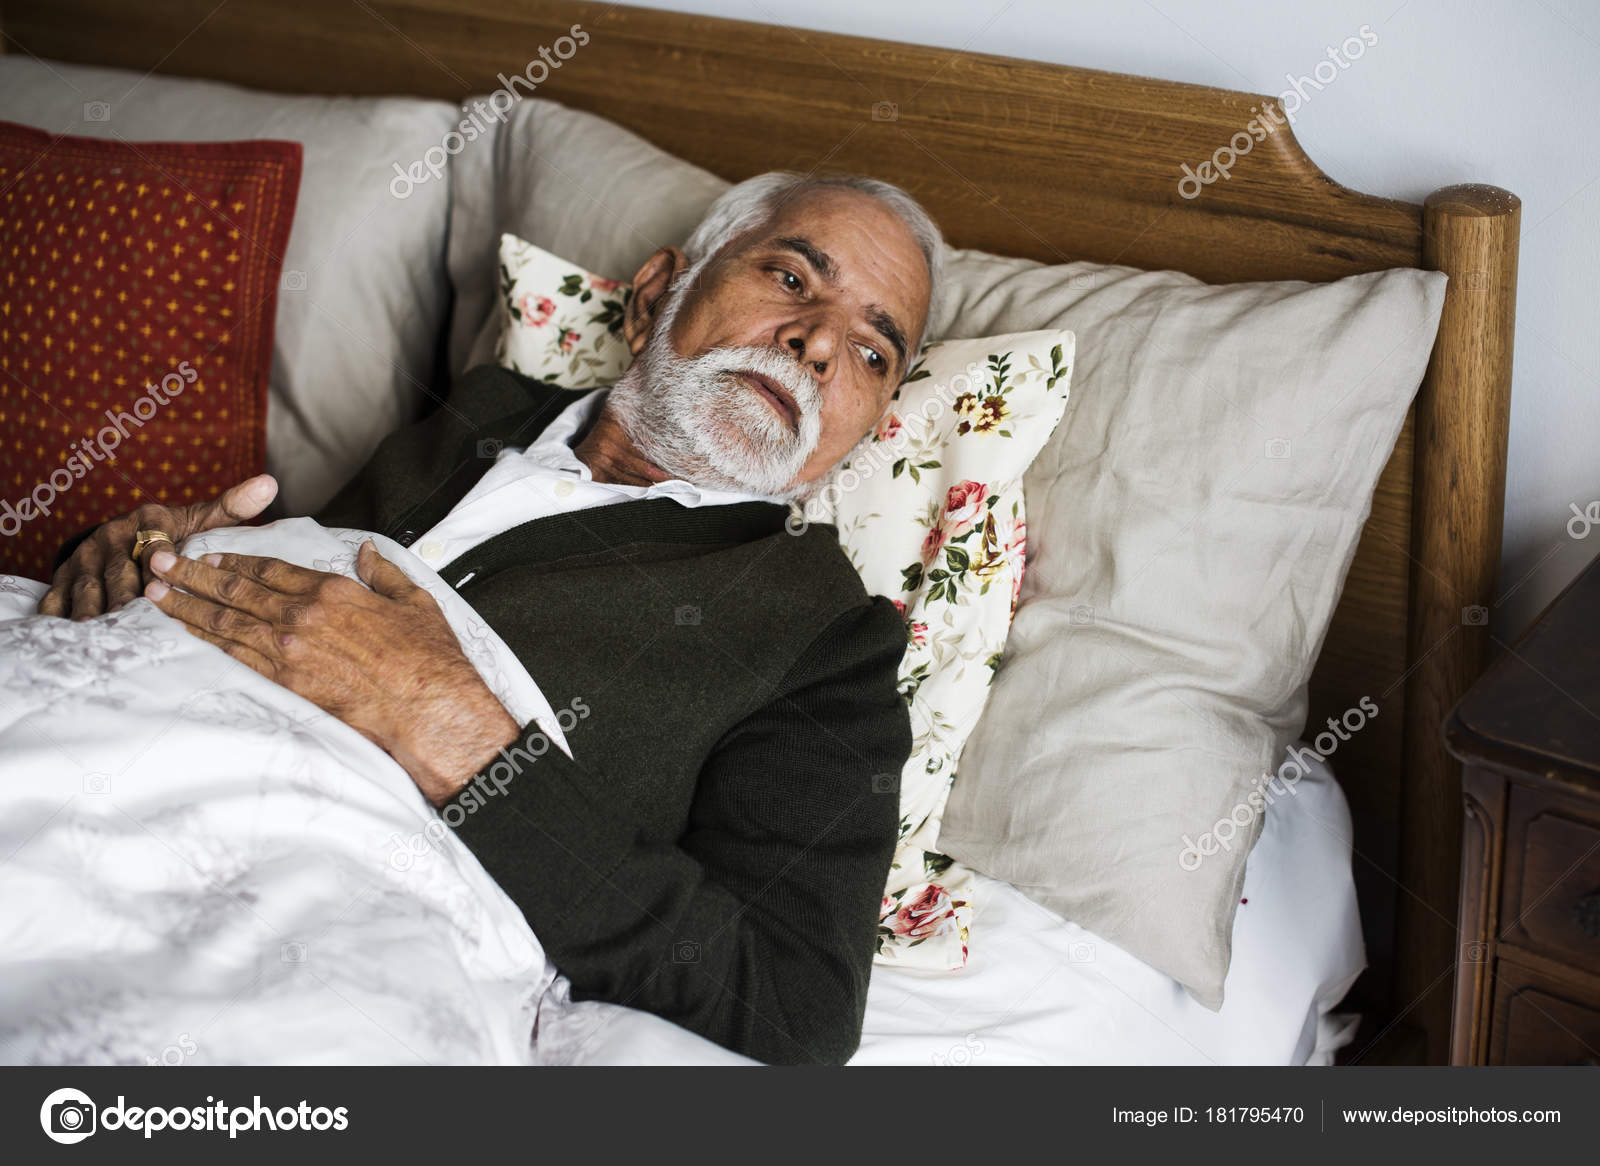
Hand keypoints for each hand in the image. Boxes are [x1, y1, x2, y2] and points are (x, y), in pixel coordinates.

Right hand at [37, 474, 277, 619]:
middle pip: (120, 573)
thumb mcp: (198, 517)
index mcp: (147, 522)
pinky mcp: (63, 576)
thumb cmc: (172, 532)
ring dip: (94, 613)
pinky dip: (61, 617)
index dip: (158, 563)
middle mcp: (112, 538)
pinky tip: (69, 638)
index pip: (154, 544)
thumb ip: (231, 507)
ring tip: (104, 637)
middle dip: (126, 598)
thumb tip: (269, 484)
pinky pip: (58, 598)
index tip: (163, 584)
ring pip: (88, 588)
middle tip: (136, 623)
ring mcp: (85, 559)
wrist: (122, 532)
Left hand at [145, 541, 518, 804]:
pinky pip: (236, 656)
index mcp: (333, 590)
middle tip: (160, 562)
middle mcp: (303, 615)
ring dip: (187, 606)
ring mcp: (290, 650)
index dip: (236, 558)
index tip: (212, 553)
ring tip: (156, 593)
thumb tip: (366, 553)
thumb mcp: (414, 602)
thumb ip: (384, 573)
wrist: (426, 708)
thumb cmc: (427, 658)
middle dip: (193, 574)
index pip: (272, 567)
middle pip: (236, 589)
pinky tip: (186, 633)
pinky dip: (206, 641)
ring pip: (226, 621)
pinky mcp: (287, 682)